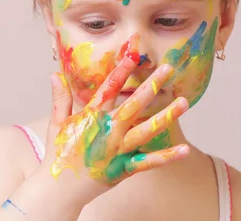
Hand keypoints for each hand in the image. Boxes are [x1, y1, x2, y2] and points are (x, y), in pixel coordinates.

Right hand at [39, 57, 189, 202]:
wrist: (58, 187)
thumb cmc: (58, 154)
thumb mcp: (56, 123)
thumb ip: (60, 98)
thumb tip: (55, 74)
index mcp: (91, 117)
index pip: (109, 87)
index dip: (122, 69)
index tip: (135, 53)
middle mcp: (107, 130)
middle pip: (133, 104)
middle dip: (152, 85)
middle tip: (168, 69)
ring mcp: (117, 150)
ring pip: (146, 130)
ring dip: (166, 116)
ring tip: (184, 102)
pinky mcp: (123, 168)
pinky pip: (148, 162)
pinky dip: (166, 157)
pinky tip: (185, 150)